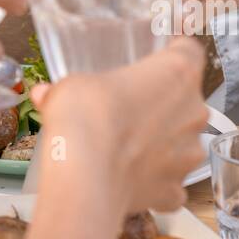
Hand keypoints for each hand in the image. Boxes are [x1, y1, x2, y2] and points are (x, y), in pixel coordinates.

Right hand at [32, 38, 206, 214]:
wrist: (86, 178)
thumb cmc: (86, 119)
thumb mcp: (70, 86)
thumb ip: (66, 87)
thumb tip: (46, 94)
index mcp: (176, 73)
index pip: (189, 51)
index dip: (173, 50)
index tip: (158, 54)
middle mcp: (192, 112)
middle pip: (186, 99)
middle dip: (162, 101)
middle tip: (128, 103)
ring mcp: (188, 153)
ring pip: (180, 141)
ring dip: (160, 141)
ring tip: (126, 143)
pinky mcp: (175, 188)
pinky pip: (169, 179)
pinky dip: (152, 178)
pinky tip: (128, 176)